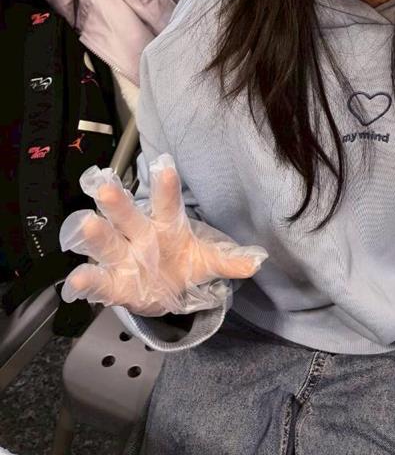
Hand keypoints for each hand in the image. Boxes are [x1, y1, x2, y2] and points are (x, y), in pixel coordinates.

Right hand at [60, 154, 266, 316]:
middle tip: (105, 186)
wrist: (163, 290)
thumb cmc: (181, 263)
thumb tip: (258, 262)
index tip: (165, 165)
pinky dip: (86, 282)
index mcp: (166, 225)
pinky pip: (97, 281)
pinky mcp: (111, 284)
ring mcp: (122, 258)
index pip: (167, 202)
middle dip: (117, 202)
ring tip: (89, 224)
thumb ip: (229, 260)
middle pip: (128, 216)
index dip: (166, 186)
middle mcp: (139, 235)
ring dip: (97, 235)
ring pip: (107, 242)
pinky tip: (76, 281)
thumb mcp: (206, 262)